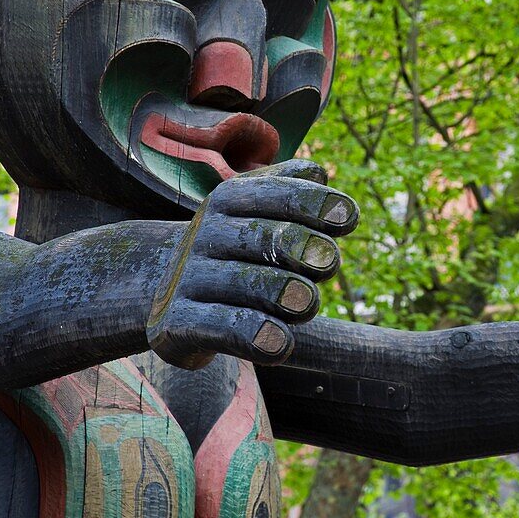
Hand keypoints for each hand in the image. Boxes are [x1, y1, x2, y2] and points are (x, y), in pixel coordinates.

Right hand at [147, 159, 358, 368]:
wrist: (169, 294)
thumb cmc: (238, 251)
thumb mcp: (257, 213)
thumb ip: (291, 191)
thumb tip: (320, 174)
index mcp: (228, 200)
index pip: (278, 194)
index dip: (316, 204)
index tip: (349, 218)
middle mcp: (205, 234)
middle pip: (267, 238)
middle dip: (307, 250)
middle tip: (330, 264)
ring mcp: (188, 278)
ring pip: (250, 284)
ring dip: (290, 295)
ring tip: (307, 304)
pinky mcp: (177, 323)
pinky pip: (225, 327)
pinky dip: (259, 336)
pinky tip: (284, 343)